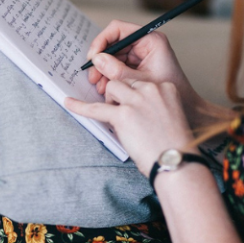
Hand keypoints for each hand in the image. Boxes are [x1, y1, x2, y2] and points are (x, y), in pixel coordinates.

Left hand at [65, 57, 196, 174]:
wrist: (175, 161)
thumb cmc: (172, 144)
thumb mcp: (167, 115)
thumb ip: (149, 105)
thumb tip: (124, 105)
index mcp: (166, 87)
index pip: (139, 81)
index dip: (132, 95)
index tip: (133, 107)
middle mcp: (151, 90)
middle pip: (124, 81)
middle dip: (119, 95)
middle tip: (123, 115)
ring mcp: (136, 101)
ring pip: (111, 88)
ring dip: (109, 101)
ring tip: (117, 118)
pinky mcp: (122, 115)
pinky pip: (95, 108)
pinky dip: (80, 106)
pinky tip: (68, 103)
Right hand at [84, 21, 223, 126]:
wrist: (187, 109)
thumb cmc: (170, 93)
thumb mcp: (139, 81)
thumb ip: (116, 70)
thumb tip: (96, 59)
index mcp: (151, 40)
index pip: (118, 30)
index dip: (101, 41)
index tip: (93, 57)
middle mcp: (144, 44)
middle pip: (112, 44)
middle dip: (101, 60)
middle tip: (93, 77)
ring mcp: (140, 54)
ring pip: (112, 56)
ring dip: (103, 71)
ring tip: (100, 86)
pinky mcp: (137, 65)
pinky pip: (117, 66)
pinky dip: (109, 77)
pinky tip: (106, 88)